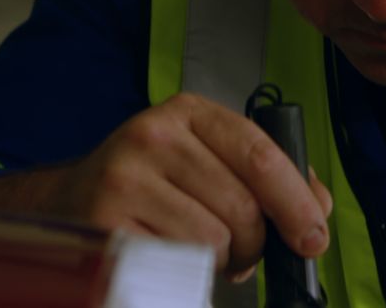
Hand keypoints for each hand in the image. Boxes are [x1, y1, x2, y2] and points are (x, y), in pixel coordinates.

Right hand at [0, 93, 332, 278]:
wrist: (68, 202)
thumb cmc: (156, 186)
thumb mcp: (209, 160)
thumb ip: (269, 175)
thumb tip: (318, 207)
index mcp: (189, 112)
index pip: (260, 154)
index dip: (296, 201)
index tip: (314, 237)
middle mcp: (152, 134)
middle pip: (242, 204)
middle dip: (256, 242)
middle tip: (245, 251)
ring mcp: (122, 177)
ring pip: (213, 238)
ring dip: (222, 259)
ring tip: (203, 252)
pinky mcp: (102, 222)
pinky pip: (176, 262)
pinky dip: (188, 273)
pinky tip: (176, 260)